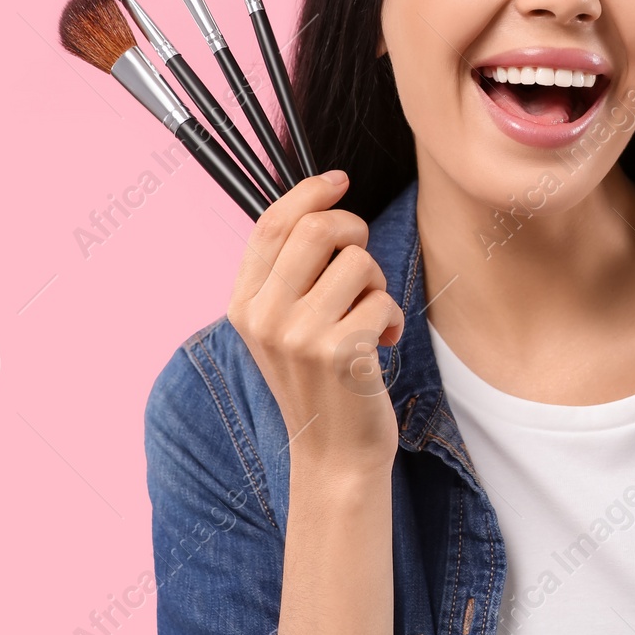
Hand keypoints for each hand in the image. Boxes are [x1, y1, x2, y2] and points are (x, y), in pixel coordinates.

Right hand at [227, 170, 404, 475]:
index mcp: (244, 303)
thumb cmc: (320, 380)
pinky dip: (391, 318)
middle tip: (363, 265)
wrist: (333, 454)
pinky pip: (382, 301)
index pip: (273, 223)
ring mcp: (298, 335)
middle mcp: (264, 316)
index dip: (309, 192)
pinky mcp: (338, 353)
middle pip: (317, 228)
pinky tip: (381, 345)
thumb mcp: (284, 326)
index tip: (339, 180)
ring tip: (368, 318)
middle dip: (354, 231)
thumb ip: (289, 272)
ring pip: (358, 263)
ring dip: (377, 285)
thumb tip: (320, 204)